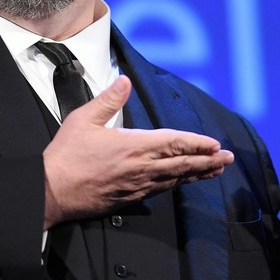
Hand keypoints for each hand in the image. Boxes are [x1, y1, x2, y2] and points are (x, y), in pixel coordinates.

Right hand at [42, 75, 234, 228]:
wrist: (51, 191)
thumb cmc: (66, 156)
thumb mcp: (84, 119)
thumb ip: (108, 99)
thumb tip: (125, 80)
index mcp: (132, 146)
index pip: (174, 143)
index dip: (197, 143)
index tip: (214, 143)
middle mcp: (140, 168)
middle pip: (183, 164)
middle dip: (208, 160)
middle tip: (228, 158)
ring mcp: (137, 186)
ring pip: (175, 179)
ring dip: (198, 174)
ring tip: (215, 170)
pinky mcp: (129, 198)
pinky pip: (161, 190)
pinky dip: (177, 184)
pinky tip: (183, 181)